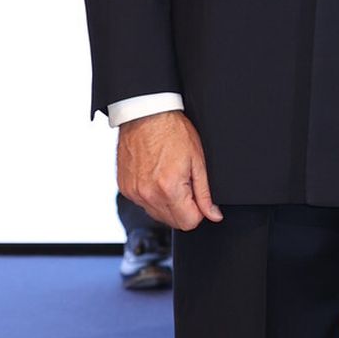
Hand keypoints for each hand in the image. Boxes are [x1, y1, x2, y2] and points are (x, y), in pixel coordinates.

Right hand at [117, 111, 221, 232]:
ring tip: (170, 177)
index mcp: (169, 188)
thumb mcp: (198, 160)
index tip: (198, 197)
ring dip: (167, 203)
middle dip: (184, 209)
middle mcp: (147, 194)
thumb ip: (205, 193)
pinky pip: (142, 203)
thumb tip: (213, 214)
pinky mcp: (124, 187)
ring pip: (157, 214)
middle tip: (185, 183)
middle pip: (173, 222)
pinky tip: (156, 176)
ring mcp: (133, 192)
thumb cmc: (172, 131)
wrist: (145, 114)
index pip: (189, 223)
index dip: (198, 212)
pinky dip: (152, 196)